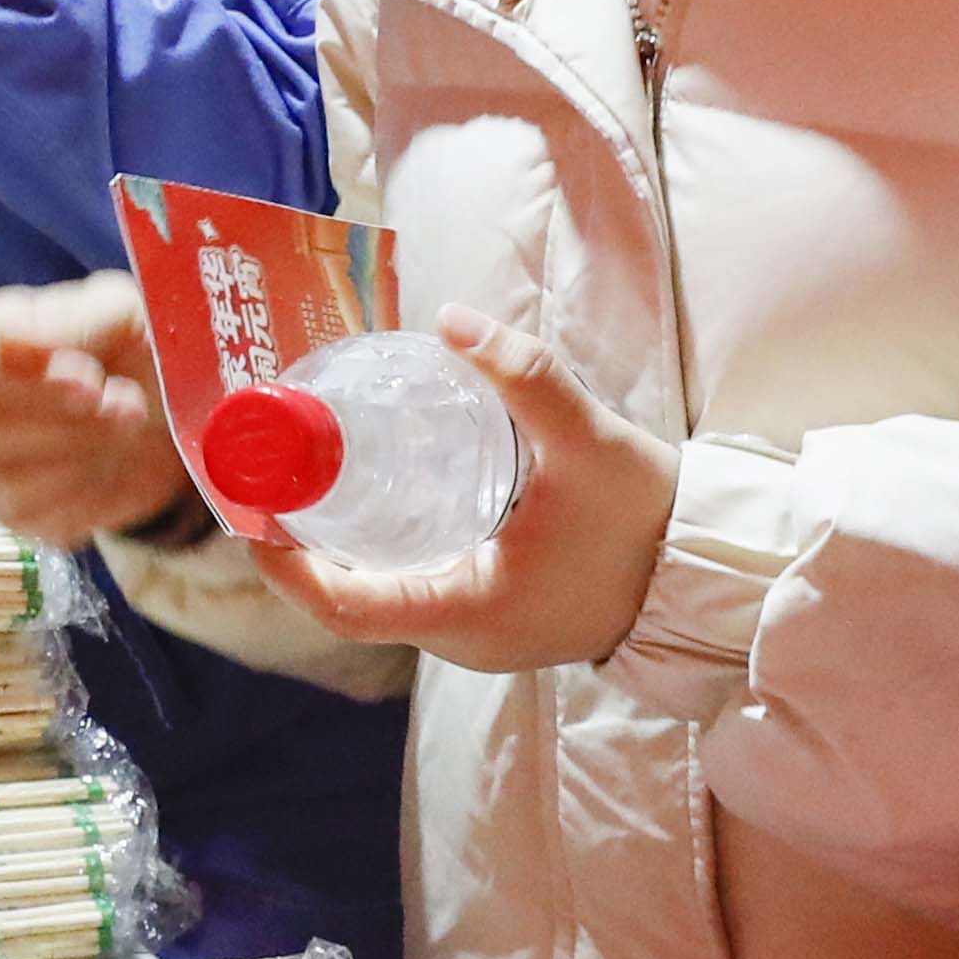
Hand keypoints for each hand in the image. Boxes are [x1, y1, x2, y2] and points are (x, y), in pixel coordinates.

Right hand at [0, 274, 192, 543]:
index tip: (93, 378)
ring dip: (86, 454)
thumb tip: (28, 339)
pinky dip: (89, 497)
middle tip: (130, 404)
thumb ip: (78, 318)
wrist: (164, 410)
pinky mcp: (17, 511)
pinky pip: (40, 516)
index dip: (37, 376)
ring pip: (14, 477)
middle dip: (72, 420)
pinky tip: (112, 466)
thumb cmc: (132, 347)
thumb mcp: (121, 312)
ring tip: (130, 426)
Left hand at [243, 307, 679, 675]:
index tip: (251, 509)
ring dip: (336, 540)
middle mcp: (460, 638)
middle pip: (350, 597)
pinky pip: (412, 585)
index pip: (346, 608)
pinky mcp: (493, 612)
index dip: (287, 565)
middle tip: (273, 466)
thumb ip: (526, 377)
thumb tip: (452, 320)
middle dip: (302, 538)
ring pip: (380, 591)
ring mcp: (476, 631)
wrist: (707, 570)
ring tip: (307, 469)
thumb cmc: (648, 520)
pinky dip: (377, 546)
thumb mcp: (588, 443)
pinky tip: (369, 491)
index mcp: (467, 615)